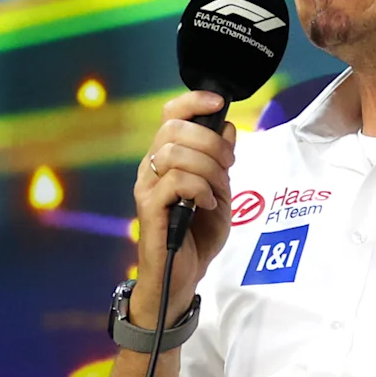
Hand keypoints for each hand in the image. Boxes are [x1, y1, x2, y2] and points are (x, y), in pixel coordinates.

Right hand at [131, 91, 235, 282]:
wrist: (183, 275)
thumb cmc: (198, 234)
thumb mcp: (219, 190)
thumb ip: (221, 160)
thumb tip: (226, 127)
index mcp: (167, 158)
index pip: (171, 115)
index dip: (193, 101)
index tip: (219, 103)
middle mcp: (151, 168)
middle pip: (174, 128)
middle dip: (210, 141)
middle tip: (228, 165)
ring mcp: (147, 187)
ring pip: (176, 154)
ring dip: (208, 168)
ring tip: (217, 190)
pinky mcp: (149, 208)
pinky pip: (175, 182)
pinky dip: (199, 189)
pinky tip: (206, 204)